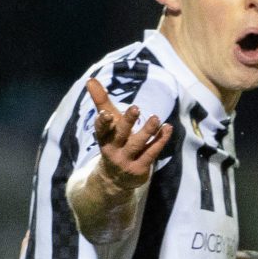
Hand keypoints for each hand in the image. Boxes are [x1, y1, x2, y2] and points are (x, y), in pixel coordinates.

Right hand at [84, 75, 173, 194]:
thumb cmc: (113, 142)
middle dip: (127, 122)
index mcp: (104, 138)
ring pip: (138, 144)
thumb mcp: (107, 123)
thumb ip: (101, 101)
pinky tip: (167, 128)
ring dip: (147, 130)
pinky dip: (160, 140)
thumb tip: (90, 79)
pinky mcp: (140, 168)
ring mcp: (127, 160)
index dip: (103, 122)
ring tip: (155, 117)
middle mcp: (113, 150)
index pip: (101, 130)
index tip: (105, 113)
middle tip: (135, 108)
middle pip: (120, 135)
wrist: (115, 179)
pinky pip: (152, 152)